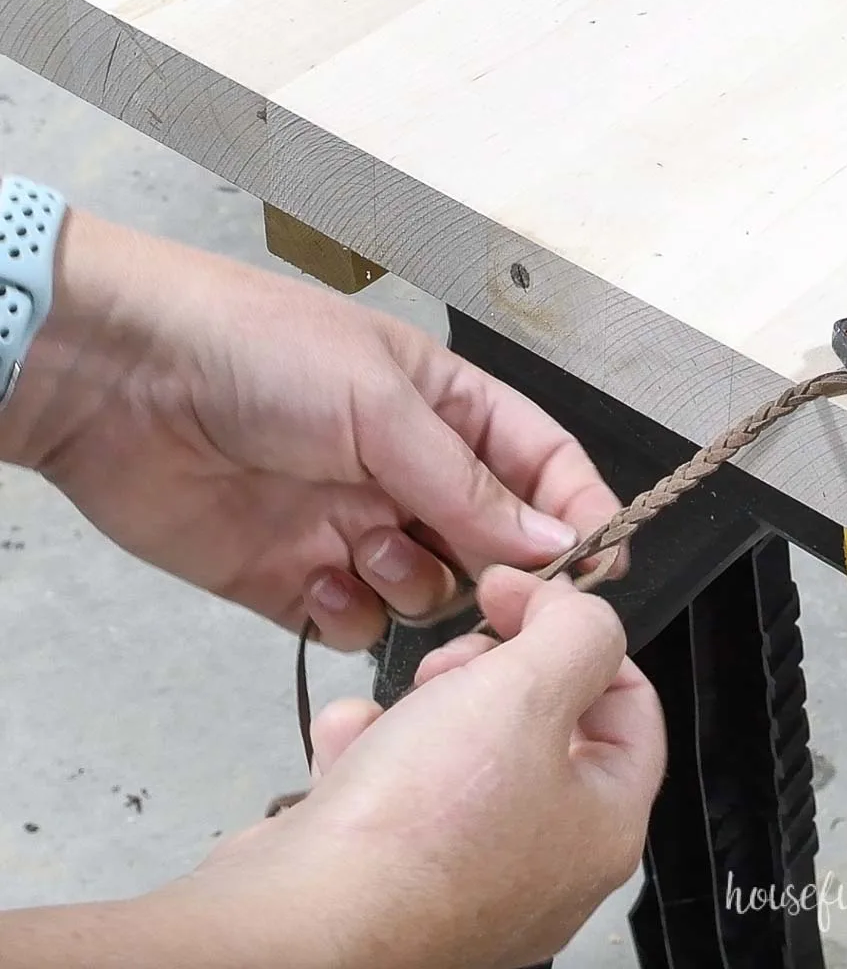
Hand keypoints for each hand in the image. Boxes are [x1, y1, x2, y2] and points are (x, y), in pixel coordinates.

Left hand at [2, 210, 623, 646]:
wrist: (117, 378)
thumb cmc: (257, 352)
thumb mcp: (380, 403)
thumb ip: (468, 484)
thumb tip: (554, 540)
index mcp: (446, 409)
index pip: (542, 465)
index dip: (577, 512)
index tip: (600, 569)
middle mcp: (409, 471)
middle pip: (494, 542)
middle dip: (497, 570)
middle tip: (487, 587)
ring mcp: (354, 525)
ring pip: (429, 592)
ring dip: (411, 584)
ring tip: (364, 548)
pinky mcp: (295, 575)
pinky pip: (354, 624)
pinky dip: (347, 613)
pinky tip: (314, 576)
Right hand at [186, 568, 665, 967]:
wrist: (300, 922)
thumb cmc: (424, 821)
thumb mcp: (526, 689)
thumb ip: (578, 633)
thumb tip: (581, 611)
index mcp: (602, 824)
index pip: (629, 702)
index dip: (576, 634)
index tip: (519, 595)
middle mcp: (544, 861)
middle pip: (539, 719)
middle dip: (489, 670)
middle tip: (453, 661)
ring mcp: (467, 875)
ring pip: (460, 744)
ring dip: (421, 707)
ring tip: (395, 714)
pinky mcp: (393, 877)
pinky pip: (394, 786)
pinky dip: (368, 754)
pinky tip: (347, 750)